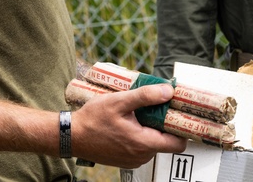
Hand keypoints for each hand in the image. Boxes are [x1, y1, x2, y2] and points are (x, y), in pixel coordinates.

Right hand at [70, 83, 187, 168]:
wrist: (71, 136)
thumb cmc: (93, 119)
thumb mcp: (119, 101)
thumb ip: (145, 96)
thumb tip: (168, 91)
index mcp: (143, 143)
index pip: (177, 144)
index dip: (181, 128)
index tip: (177, 113)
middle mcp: (141, 156)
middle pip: (166, 142)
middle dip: (164, 124)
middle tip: (157, 106)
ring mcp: (133, 160)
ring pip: (154, 145)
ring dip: (151, 129)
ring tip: (139, 113)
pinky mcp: (126, 160)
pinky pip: (142, 148)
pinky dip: (141, 136)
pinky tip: (130, 122)